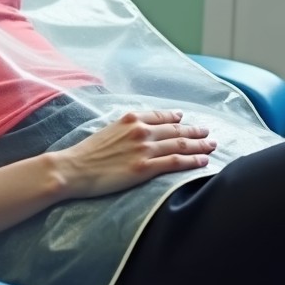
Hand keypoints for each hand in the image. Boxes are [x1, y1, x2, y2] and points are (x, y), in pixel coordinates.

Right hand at [50, 110, 215, 199]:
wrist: (73, 168)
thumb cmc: (85, 152)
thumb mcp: (107, 130)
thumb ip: (126, 128)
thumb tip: (138, 129)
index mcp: (131, 119)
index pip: (161, 116)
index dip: (176, 118)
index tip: (185, 119)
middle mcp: (141, 131)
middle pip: (176, 130)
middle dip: (195, 131)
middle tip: (207, 132)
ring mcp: (144, 149)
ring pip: (180, 145)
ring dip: (200, 144)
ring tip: (211, 145)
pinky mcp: (144, 168)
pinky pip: (175, 162)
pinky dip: (192, 160)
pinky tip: (203, 160)